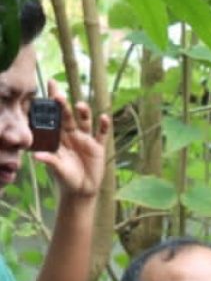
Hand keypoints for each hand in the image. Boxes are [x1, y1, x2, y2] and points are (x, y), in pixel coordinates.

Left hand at [32, 80, 110, 200]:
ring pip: (84, 122)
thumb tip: (37, 157)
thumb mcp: (58, 169)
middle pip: (67, 116)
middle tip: (58, 94)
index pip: (53, 118)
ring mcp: (85, 140)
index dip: (50, 104)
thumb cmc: (66, 179)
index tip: (47, 90)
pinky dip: (103, 126)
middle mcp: (71, 134)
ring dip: (84, 113)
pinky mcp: (98, 147)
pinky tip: (104, 118)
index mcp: (58, 137)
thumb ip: (50, 161)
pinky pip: (101, 134)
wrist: (82, 190)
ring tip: (81, 106)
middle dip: (63, 105)